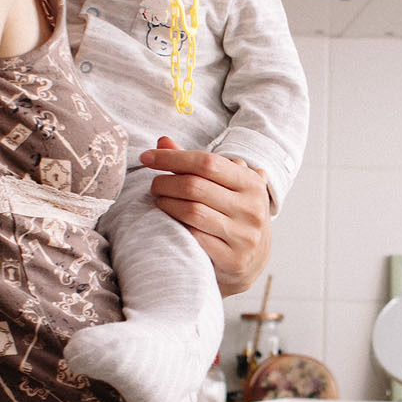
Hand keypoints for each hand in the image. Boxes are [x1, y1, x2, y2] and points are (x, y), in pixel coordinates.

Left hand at [140, 138, 272, 295]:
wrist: (253, 259)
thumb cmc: (232, 214)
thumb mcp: (223, 185)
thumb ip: (195, 164)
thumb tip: (162, 141)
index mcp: (252, 184)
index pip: (207, 162)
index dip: (173, 157)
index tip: (148, 157)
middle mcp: (252, 208)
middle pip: (195, 186)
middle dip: (166, 182)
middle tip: (154, 184)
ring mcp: (244, 236)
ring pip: (192, 211)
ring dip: (166, 203)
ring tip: (159, 200)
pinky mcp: (233, 260)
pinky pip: (194, 237)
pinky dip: (176, 226)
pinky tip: (168, 221)